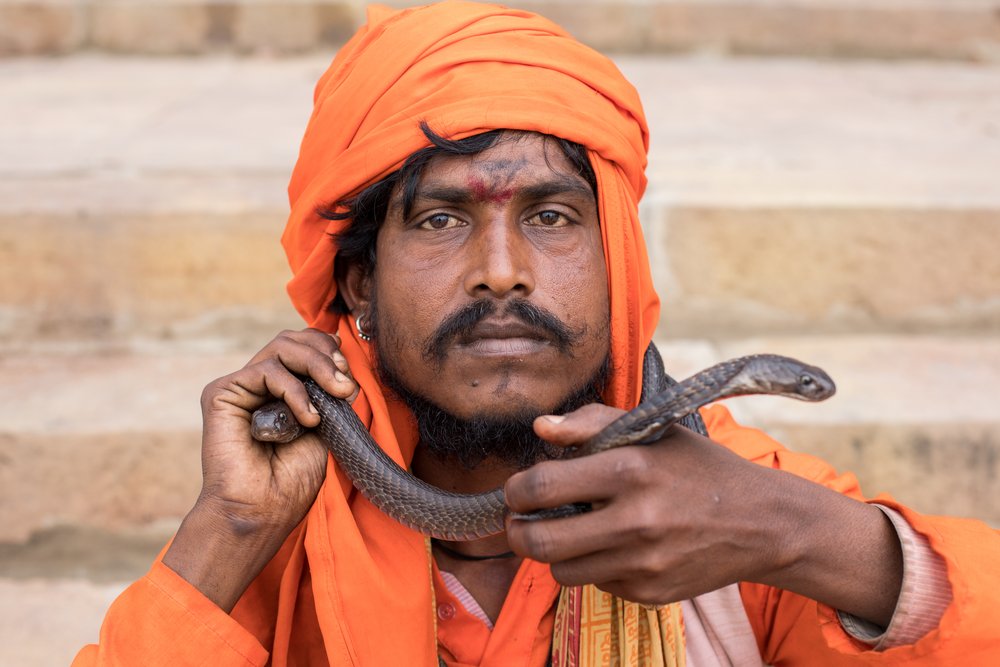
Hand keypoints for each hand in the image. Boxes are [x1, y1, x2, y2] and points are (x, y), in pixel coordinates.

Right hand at [163, 328, 358, 610]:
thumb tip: (342, 353)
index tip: (351, 380)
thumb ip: (327, 389)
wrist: (263, 511)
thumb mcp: (324, 424)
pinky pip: (266, 371)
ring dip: (318, 367)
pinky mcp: (222, 393)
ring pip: (282, 347)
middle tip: (347, 385)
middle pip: (293, 339)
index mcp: (280, 389)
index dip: (329, 351)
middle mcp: (258, 384)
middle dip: (327, 355)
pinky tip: (308, 419)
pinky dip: (295, 391)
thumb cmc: (292, 479)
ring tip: (338, 394)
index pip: (304, 346)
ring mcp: (240, 387)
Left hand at [504, 404, 901, 624]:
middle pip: (539, 541)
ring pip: (561, 570)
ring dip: (556, 551)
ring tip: (573, 530)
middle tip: (522, 520)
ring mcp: (642, 564)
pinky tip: (617, 546)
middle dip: (518, 530)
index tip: (518, 488)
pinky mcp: (650, 594)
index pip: (540, 487)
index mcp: (629, 470)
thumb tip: (540, 429)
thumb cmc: (699, 468)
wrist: (762, 523)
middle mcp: (634, 521)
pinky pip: (596, 584)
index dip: (515, 489)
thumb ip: (592, 424)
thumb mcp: (652, 430)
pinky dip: (595, 567)